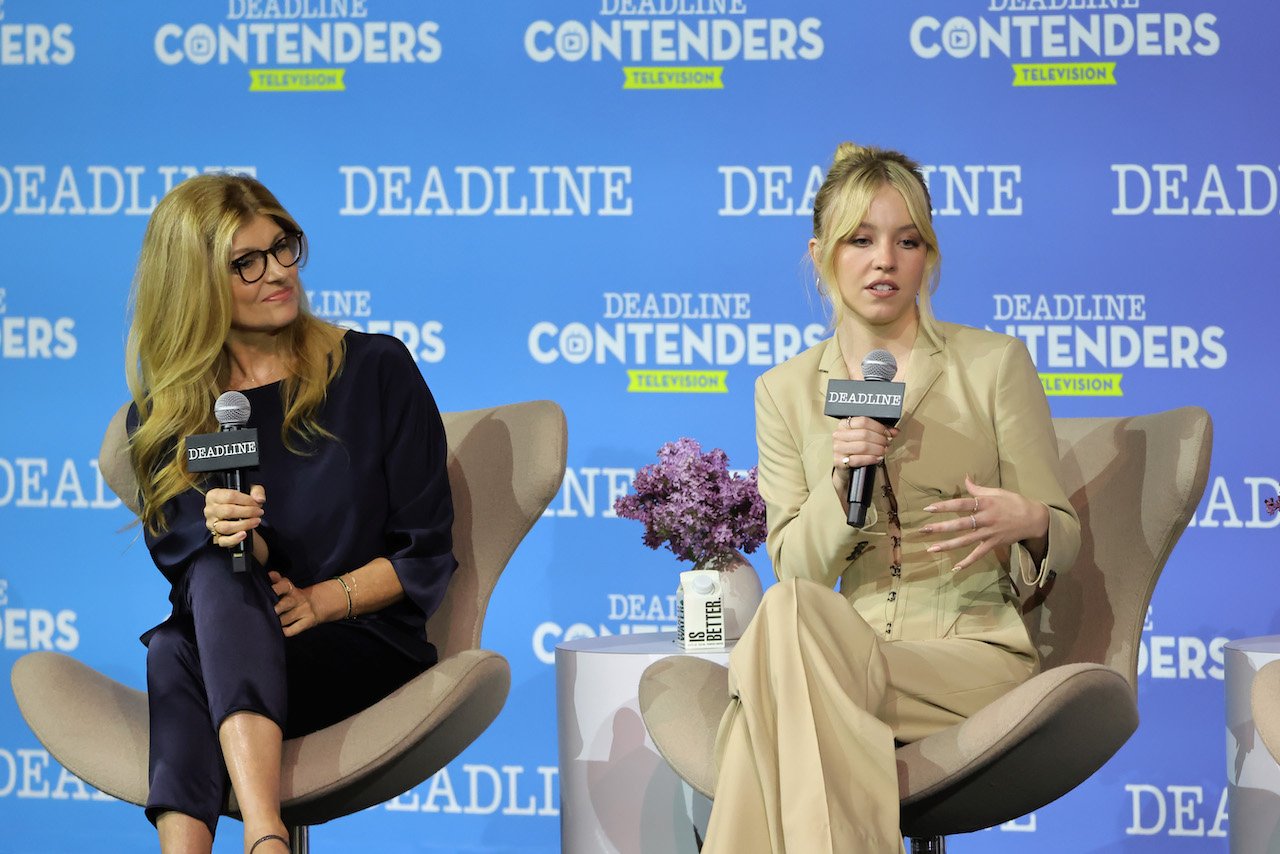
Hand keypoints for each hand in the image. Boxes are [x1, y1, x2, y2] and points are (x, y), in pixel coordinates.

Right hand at [205, 484, 264, 549]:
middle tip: (259, 512)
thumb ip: (256, 491)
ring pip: (225, 527)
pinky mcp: (216, 537)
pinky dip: (234, 539)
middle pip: (228, 511)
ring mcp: (211, 524)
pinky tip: (244, 534)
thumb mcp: (249, 491)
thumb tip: (259, 499)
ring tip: (256, 521)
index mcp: (214, 495)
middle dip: (248, 512)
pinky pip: (223, 541)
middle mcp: (210, 510)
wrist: (239, 515)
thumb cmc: (241, 501)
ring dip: (244, 525)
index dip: (247, 500)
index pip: (230, 496)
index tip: (257, 503)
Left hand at [269, 570, 344, 636]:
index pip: (284, 585)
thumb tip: (270, 574)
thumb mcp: (289, 588)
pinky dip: (285, 631)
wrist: (317, 604)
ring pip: (288, 618)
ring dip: (277, 622)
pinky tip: (279, 631)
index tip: (265, 592)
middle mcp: (298, 599)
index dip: (275, 588)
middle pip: (286, 603)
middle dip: (276, 608)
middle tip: (268, 612)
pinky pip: (294, 629)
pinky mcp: (308, 622)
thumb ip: (278, 581)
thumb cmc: (295, 597)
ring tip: (268, 623)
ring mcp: (304, 611)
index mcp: (292, 590)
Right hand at [831, 416, 897, 470]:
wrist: (844, 465)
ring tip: (883, 451)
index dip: (879, 427)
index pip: (863, 421)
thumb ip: (880, 432)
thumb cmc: (855, 449)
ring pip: (862, 446)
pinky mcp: (838, 461)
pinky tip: (877, 458)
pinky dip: (871, 459)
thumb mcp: (866, 437)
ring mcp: (837, 448)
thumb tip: (894, 431)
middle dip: (879, 439)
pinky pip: (858, 459)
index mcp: (844, 424)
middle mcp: (839, 434)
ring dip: (877, 449)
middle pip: (864, 434)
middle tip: (887, 443)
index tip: (887, 433)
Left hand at [918, 475, 1048, 572]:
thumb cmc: (1014, 502)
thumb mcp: (997, 492)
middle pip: (960, 524)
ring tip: (931, 549)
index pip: (961, 505)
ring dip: (948, 546)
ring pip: (965, 541)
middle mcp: (986, 519)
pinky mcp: (994, 544)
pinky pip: (979, 554)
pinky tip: (955, 568)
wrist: (1034, 519)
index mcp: (985, 504)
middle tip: (923, 530)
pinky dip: (968, 562)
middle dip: (940, 528)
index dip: (945, 506)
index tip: (928, 508)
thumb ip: (978, 488)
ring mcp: (989, 533)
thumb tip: (965, 478)